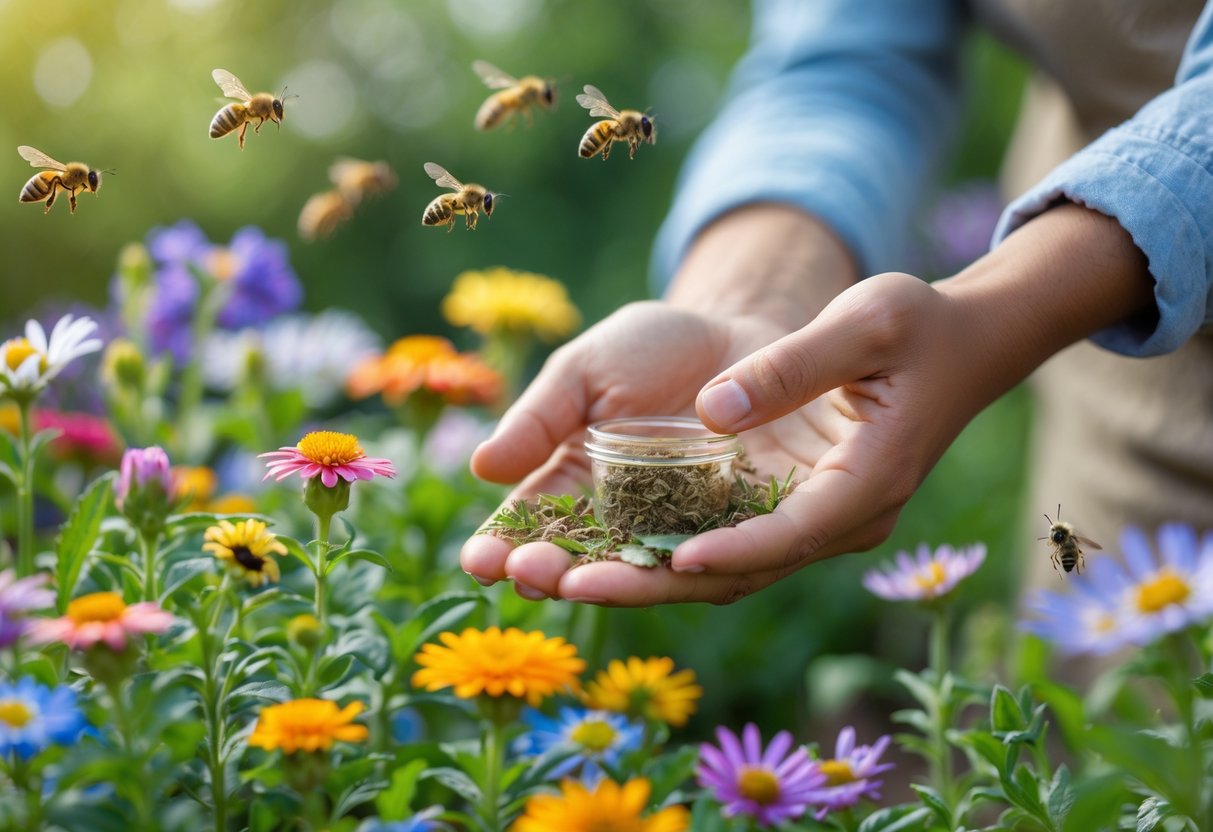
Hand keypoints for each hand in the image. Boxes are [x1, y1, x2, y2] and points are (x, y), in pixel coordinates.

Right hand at [459, 300, 793, 598]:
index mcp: (573, 489)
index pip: (530, 529)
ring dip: (617, 586)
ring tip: (580, 585)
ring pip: (650, 573)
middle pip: (584, 563)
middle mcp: (626, 525)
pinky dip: (708, 563)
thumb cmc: (650, 348)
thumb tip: (482, 467)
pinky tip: (683, 562)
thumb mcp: (585, 372)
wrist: (738, 329)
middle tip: (527, 574)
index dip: (501, 548)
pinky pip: (730, 556)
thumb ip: (540, 418)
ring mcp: (686, 532)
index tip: (478, 559)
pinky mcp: (748, 528)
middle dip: (553, 576)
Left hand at [465, 272, 988, 605]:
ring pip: (715, 565)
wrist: (953, 344)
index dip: (723, 552)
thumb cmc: (917, 327)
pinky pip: (713, 536)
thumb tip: (714, 411)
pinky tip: (584, 542)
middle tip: (561, 585)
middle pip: (734, 569)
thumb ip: (793, 365)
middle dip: (646, 581)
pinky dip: (651, 544)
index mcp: (865, 485)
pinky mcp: (783, 504)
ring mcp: (808, 519)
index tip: (659, 560)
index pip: (788, 535)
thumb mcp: (866, 322)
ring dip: (635, 574)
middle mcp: (835, 520)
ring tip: (549, 575)